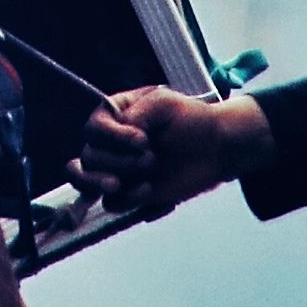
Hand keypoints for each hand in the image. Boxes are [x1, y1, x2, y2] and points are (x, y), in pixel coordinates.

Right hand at [74, 85, 272, 218]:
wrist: (216, 149)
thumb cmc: (192, 120)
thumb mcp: (164, 103)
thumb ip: (137, 113)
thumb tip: (120, 130)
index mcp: (116, 116)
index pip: (94, 128)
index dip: (112, 137)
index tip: (143, 140)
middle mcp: (111, 143)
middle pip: (89, 156)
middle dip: (117, 161)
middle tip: (150, 159)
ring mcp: (119, 169)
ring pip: (90, 181)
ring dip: (108, 182)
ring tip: (131, 183)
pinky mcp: (130, 193)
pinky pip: (112, 203)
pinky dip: (126, 199)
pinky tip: (149, 191)